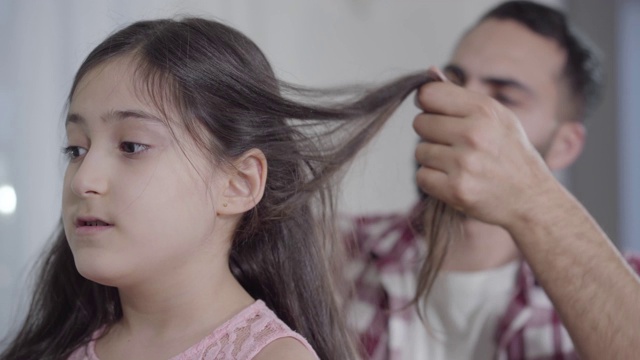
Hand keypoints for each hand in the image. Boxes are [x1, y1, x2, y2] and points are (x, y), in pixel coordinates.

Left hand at [413, 81, 558, 227]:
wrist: (531, 199)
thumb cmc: (510, 155)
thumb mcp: (498, 117)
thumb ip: (461, 98)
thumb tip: (429, 72)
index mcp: (485, 110)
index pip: (428, 94)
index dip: (427, 104)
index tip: (436, 114)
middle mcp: (474, 134)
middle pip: (420, 123)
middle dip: (431, 134)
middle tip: (453, 145)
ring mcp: (464, 163)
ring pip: (419, 152)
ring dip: (432, 159)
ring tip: (458, 165)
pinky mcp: (456, 189)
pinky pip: (422, 177)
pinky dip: (433, 180)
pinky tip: (453, 180)